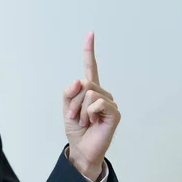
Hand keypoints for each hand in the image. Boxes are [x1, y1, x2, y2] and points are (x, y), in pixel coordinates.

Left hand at [62, 31, 120, 181]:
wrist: (81, 148)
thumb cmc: (76, 129)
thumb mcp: (66, 107)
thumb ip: (69, 92)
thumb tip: (79, 81)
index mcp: (89, 90)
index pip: (90, 67)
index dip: (89, 51)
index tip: (90, 33)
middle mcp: (101, 93)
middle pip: (84, 83)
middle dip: (73, 101)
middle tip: (73, 116)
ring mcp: (109, 102)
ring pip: (89, 93)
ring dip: (80, 109)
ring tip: (84, 121)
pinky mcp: (114, 113)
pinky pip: (97, 103)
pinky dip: (89, 112)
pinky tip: (92, 122)